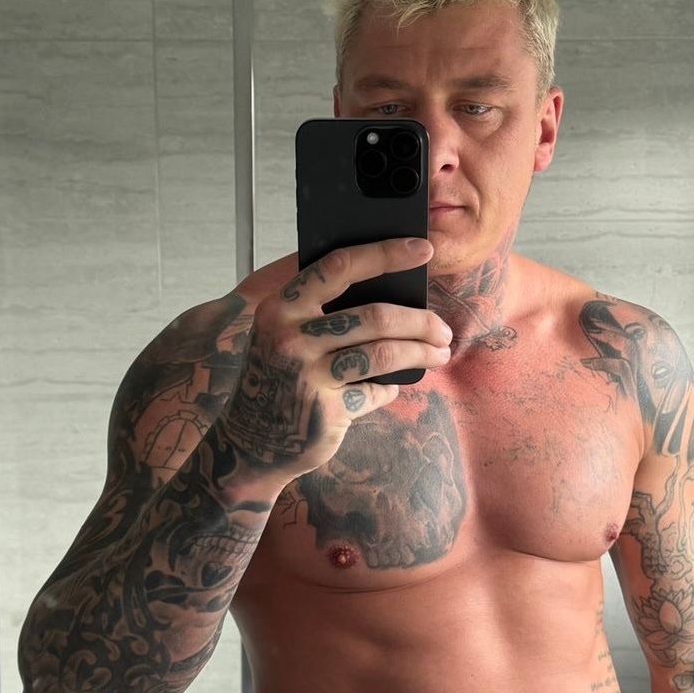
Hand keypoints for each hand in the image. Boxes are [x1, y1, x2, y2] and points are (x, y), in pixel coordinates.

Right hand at [214, 239, 451, 482]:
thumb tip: (391, 291)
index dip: (385, 254)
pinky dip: (388, 389)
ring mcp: (306, 375)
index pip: (339, 267)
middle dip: (420, 321)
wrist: (251, 443)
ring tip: (439, 353)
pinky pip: (375, 391)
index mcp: (281, 307)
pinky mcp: (325, 410)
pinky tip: (390, 386)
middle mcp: (290, 338)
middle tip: (443, 329)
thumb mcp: (282, 335)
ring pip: (384, 353)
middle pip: (375, 316)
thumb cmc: (277, 378)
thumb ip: (319, 310)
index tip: (423, 249)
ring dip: (421, 353)